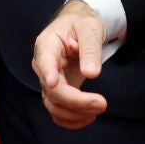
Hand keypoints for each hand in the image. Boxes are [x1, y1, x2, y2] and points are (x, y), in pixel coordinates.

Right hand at [31, 0, 109, 128]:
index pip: (44, 62)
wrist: (79, 26)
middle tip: (101, 103)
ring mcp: (48, 80)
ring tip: (99, 108)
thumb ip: (90, 49)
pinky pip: (58, 111)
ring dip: (75, 114)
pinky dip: (71, 120)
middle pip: (51, 91)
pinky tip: (88, 117)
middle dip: (76, 102)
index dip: (48, 74)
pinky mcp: (57, 91)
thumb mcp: (90, 28)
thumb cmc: (82, 23)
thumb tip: (91, 74)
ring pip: (53, 105)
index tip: (53, 84)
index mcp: (47, 45)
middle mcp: (43, 65)